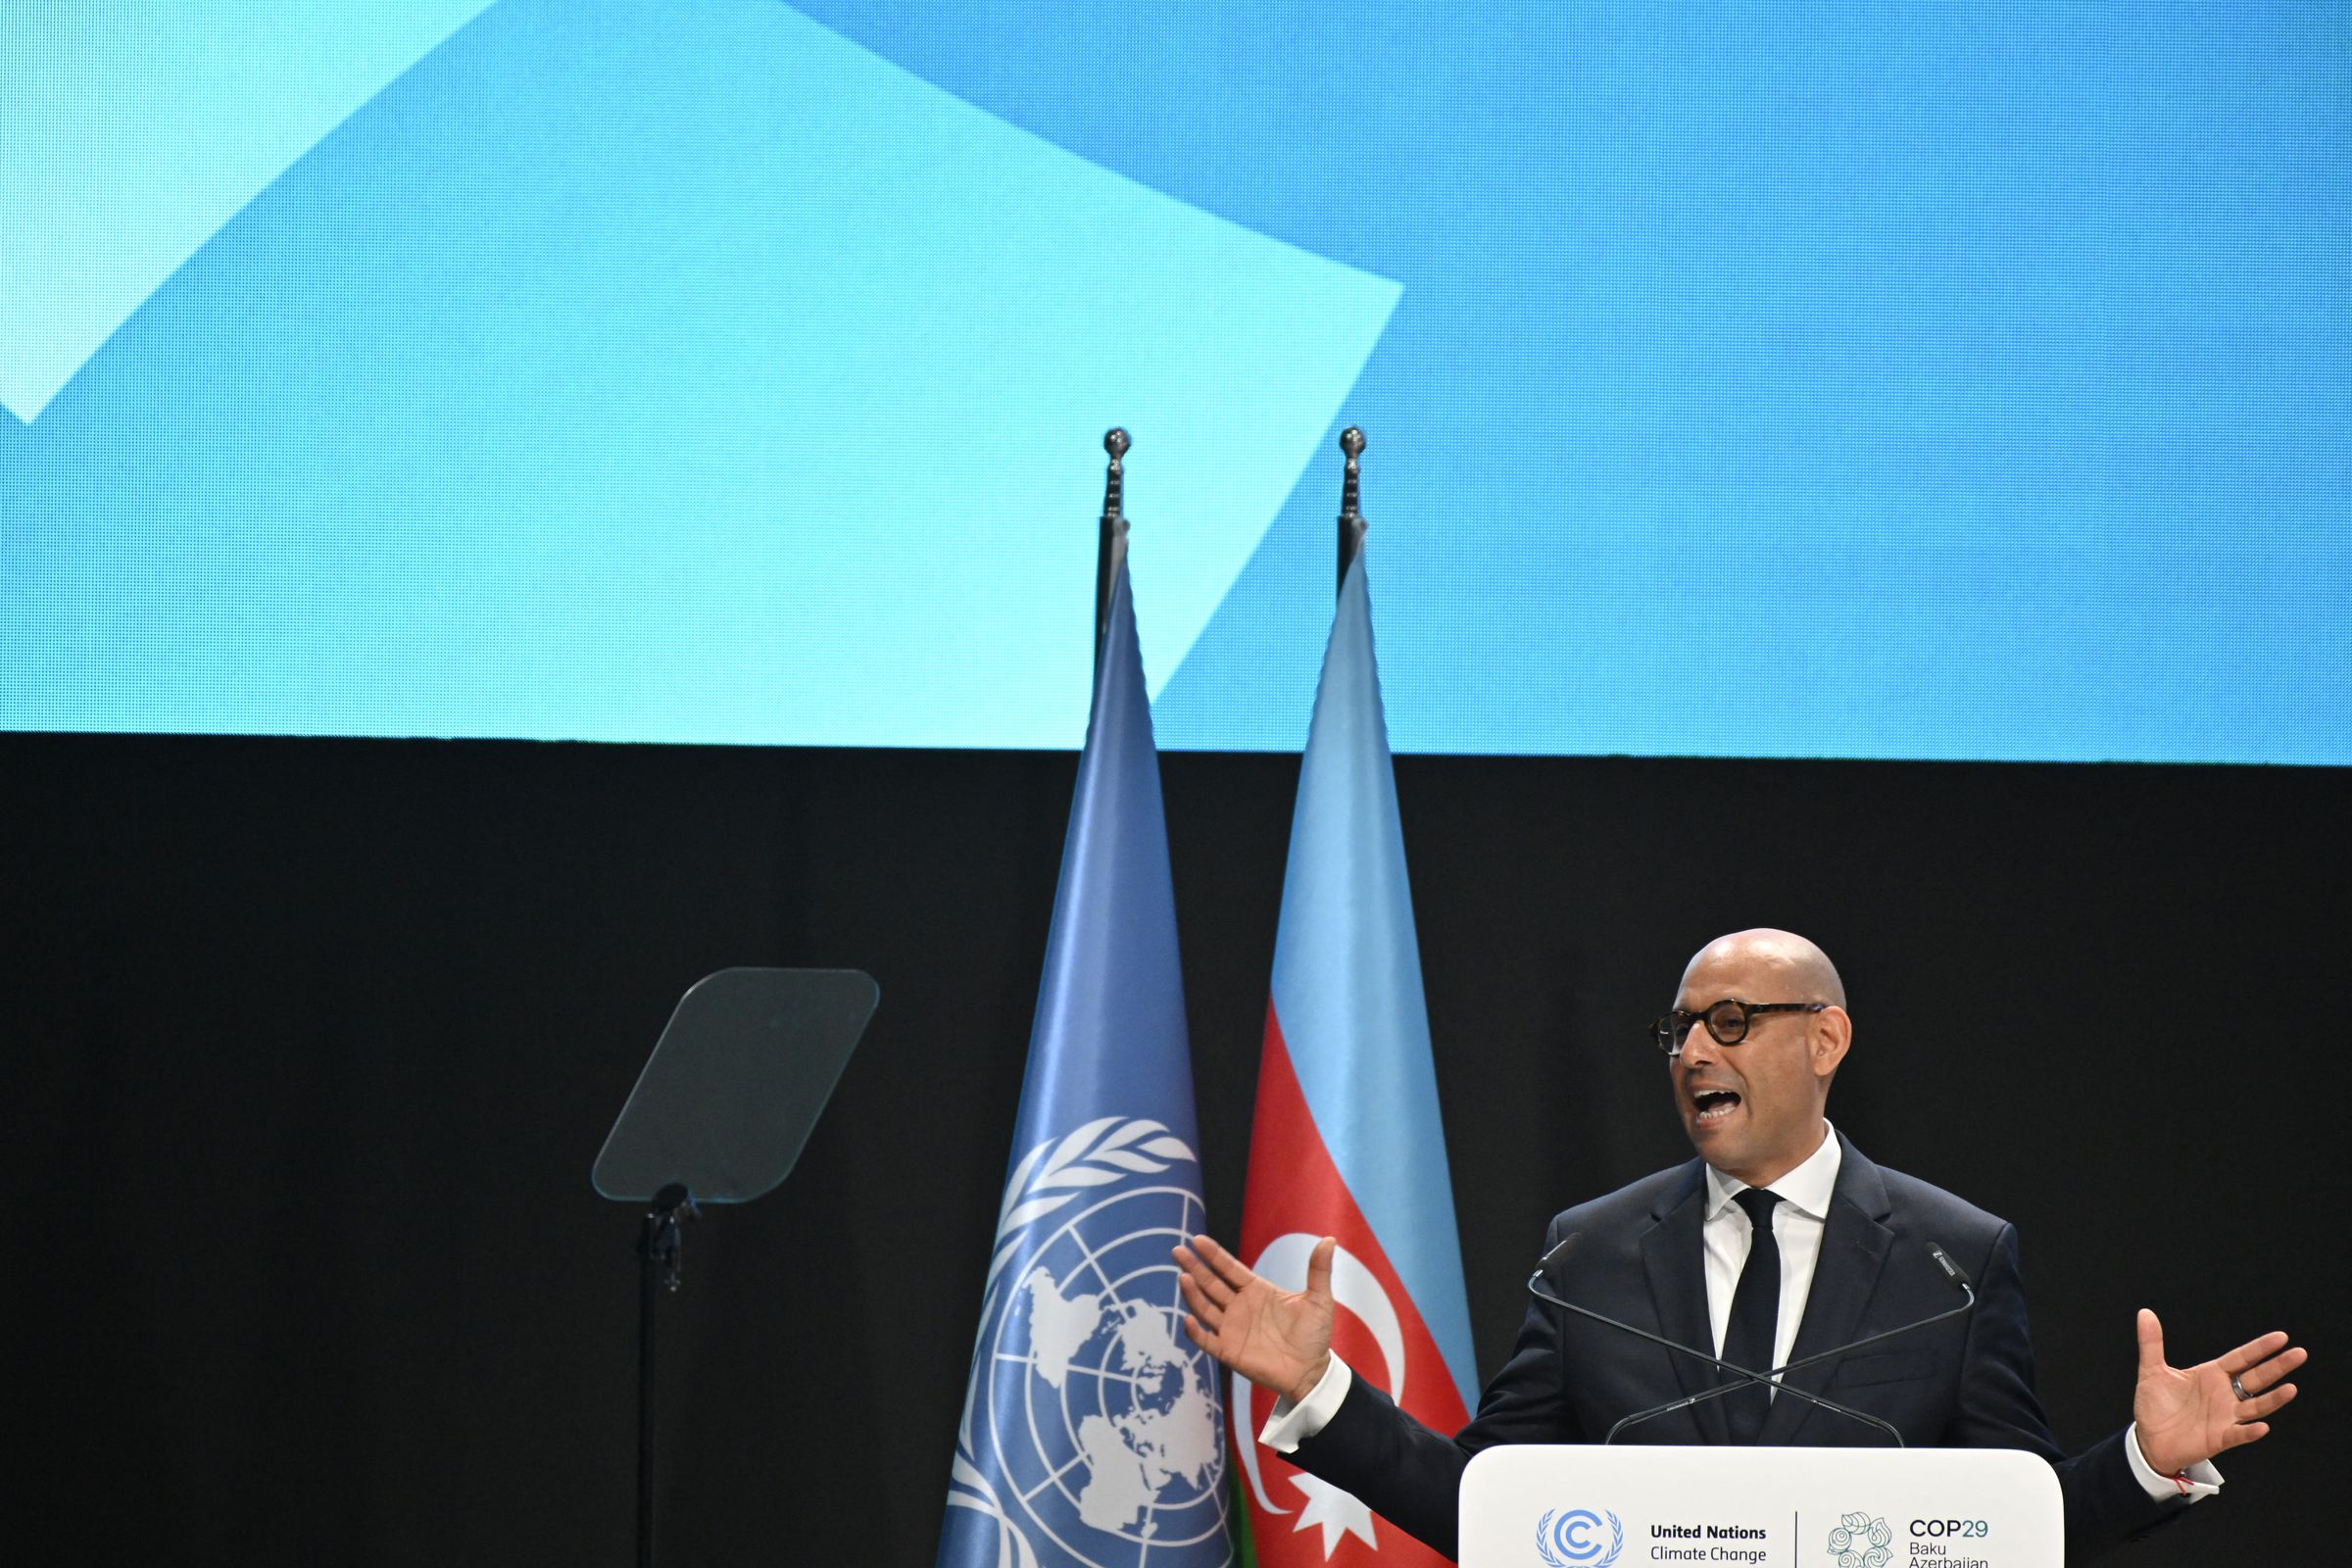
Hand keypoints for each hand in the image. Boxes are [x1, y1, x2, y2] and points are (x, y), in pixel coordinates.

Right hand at [1173, 1232, 1335, 1404]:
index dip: (1214, 1255)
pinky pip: (1206, 1341)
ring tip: (1183, 1277)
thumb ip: (1319, 1270)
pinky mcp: (1229, 1352)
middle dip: (1194, 1268)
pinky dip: (1194, 1331)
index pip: (1229, 1269)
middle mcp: (1240, 1307)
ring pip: (1205, 1308)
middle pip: (1211, 1284)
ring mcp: (1232, 1329)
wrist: (1312, 1372)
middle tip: (1177, 1252)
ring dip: (1192, 1294)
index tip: (1197, 1240)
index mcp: (1257, 1291)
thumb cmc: (1314, 1336)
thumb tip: (1329, 1239)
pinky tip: (1187, 1318)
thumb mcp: (1319, 1299)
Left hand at [2131, 1308, 2306, 1475]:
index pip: (2241, 1358)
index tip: (2282, 1337)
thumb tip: (2145, 1313)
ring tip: (2291, 1389)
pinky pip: (2238, 1434)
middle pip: (2256, 1378)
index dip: (2260, 1348)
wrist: (2149, 1438)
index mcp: (2211, 1375)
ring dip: (2273, 1399)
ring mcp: (2225, 1416)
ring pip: (2255, 1406)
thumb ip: (2151, 1343)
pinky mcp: (2219, 1438)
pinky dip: (2249, 1431)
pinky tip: (2261, 1427)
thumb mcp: (2152, 1371)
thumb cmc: (2155, 1405)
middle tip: (2300, 1354)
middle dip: (2277, 1366)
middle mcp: (2224, 1394)